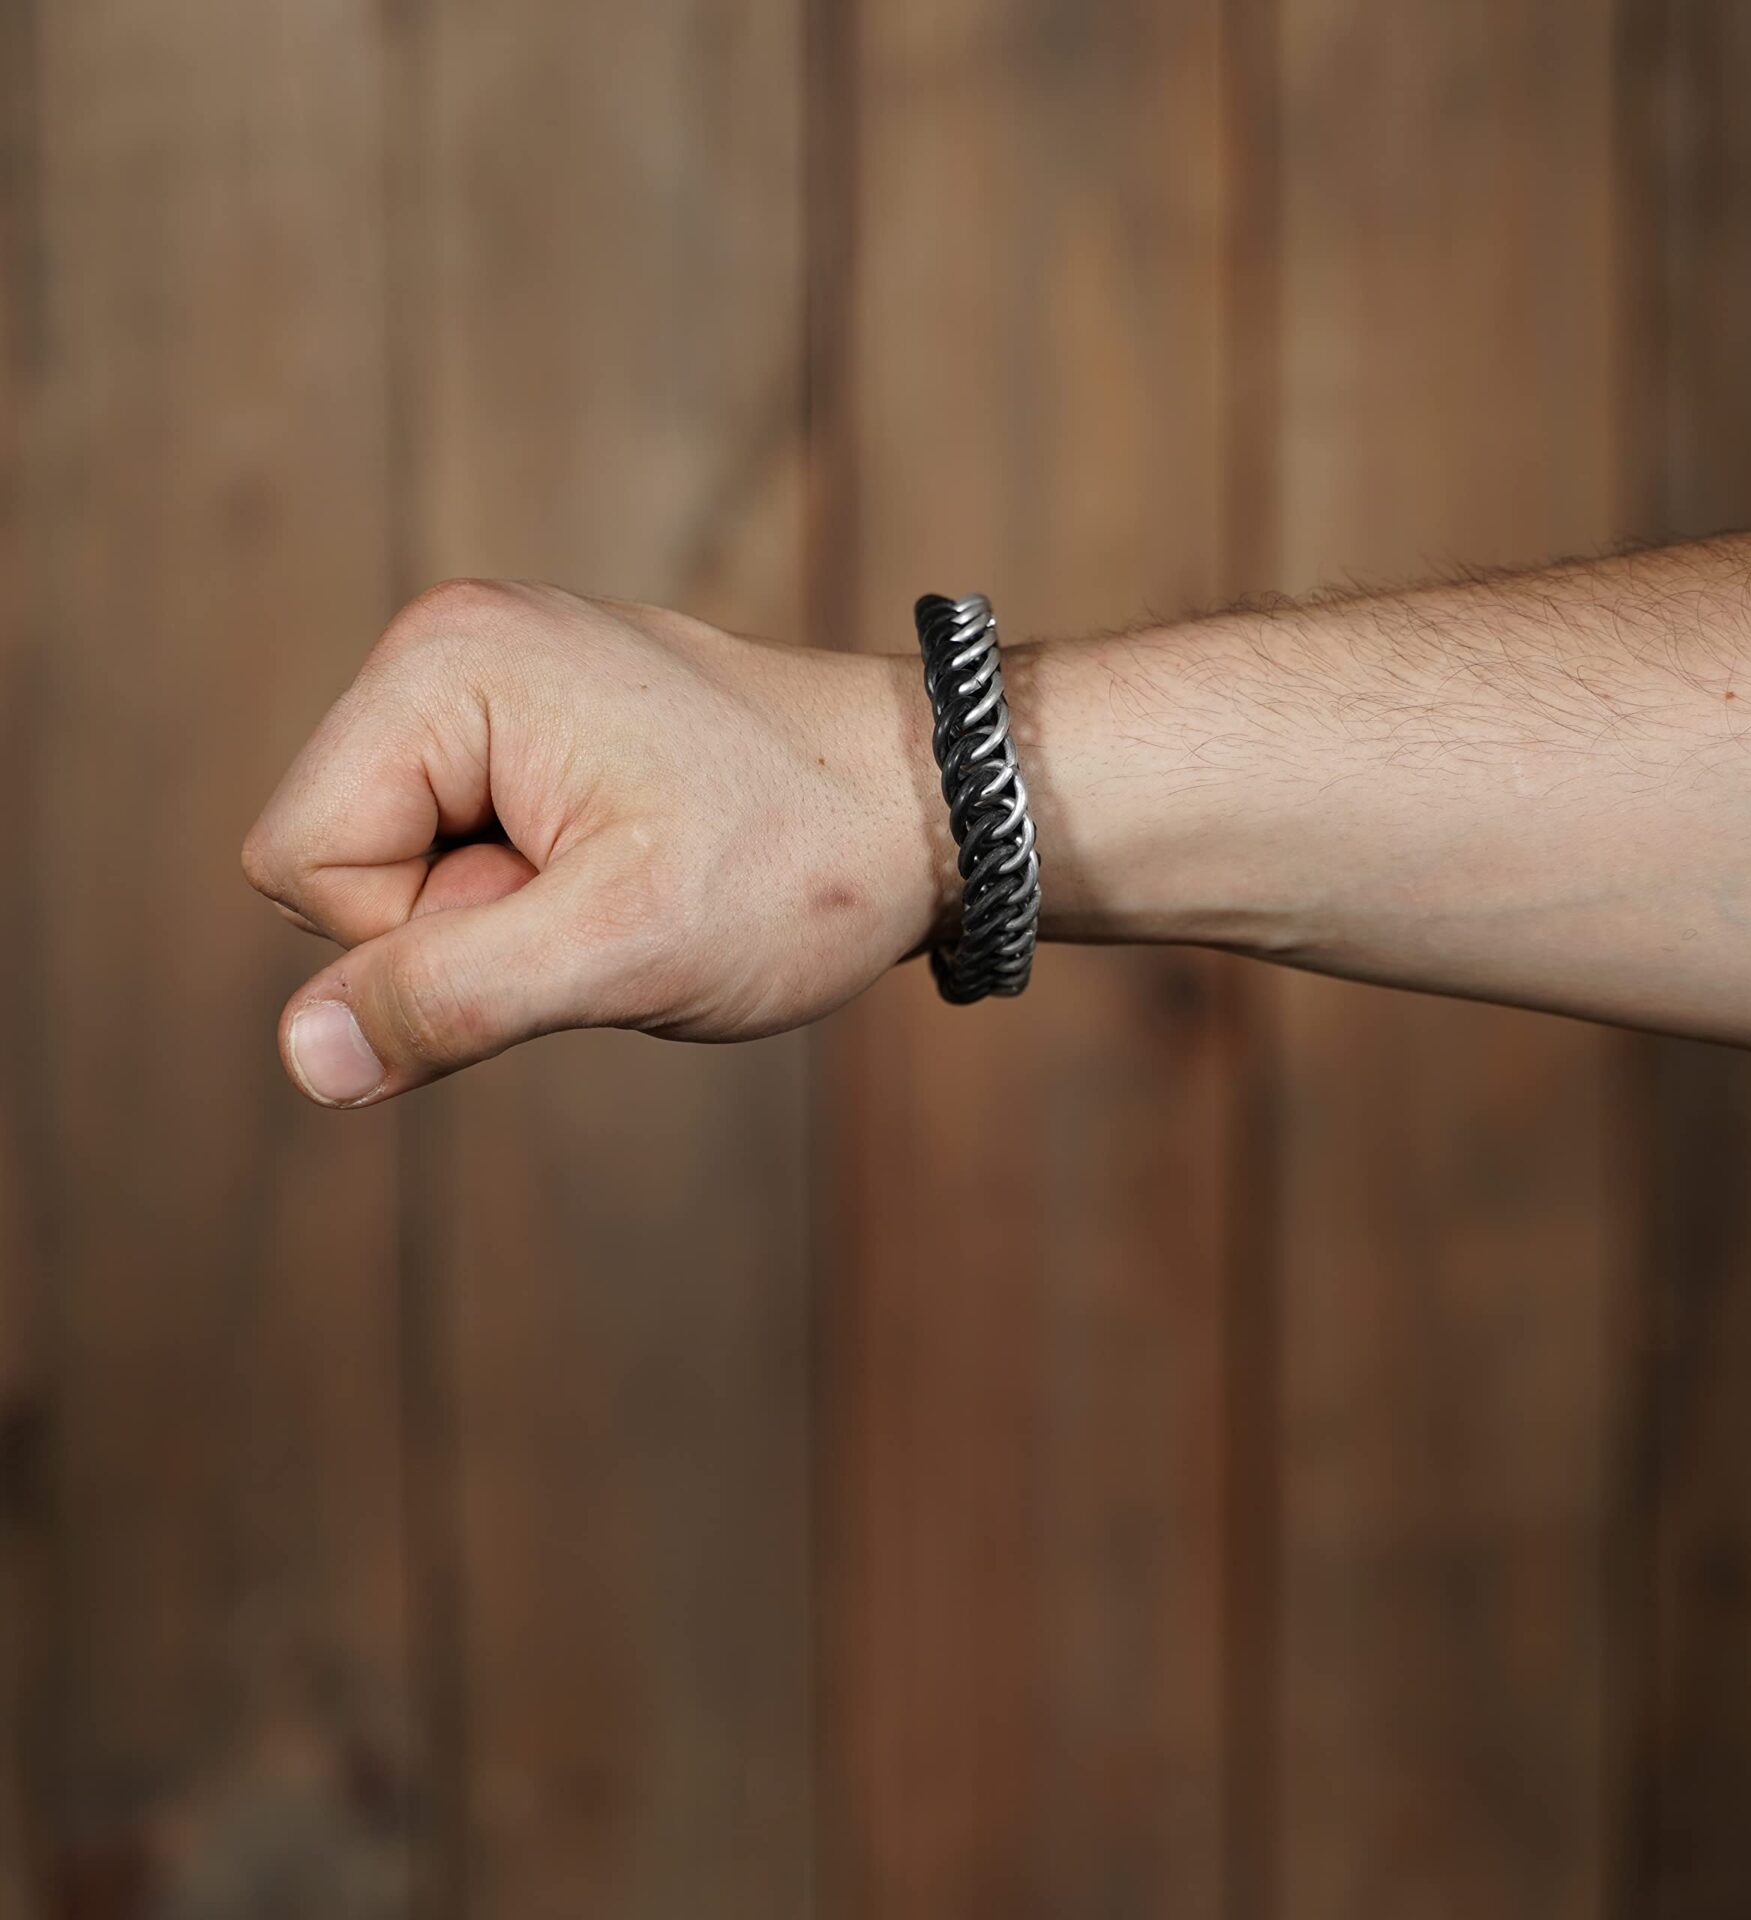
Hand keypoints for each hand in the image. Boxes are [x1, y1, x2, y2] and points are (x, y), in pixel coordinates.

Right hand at [243, 580, 944, 1106]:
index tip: (563, 915)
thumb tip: (304, 1056)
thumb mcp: (626, 947)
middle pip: (337, 860)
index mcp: (445, 664)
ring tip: (631, 880)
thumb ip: (453, 997)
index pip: (301, 862)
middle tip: (610, 898)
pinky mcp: (538, 722)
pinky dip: (538, 889)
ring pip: (401, 865)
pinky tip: (632, 867)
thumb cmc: (803, 863)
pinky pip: (465, 845)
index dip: (414, 942)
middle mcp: (452, 645)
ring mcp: (496, 677)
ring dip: (506, 915)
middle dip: (462, 924)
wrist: (934, 804)